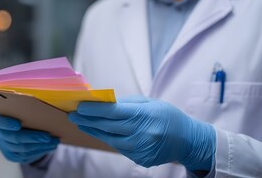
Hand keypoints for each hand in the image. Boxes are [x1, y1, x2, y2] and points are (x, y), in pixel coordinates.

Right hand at [0, 115, 59, 163]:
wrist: (17, 130)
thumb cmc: (22, 115)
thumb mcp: (21, 110)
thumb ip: (26, 109)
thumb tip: (43, 107)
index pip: (0, 122)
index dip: (8, 124)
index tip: (18, 124)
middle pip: (14, 138)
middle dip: (32, 137)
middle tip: (47, 136)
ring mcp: (5, 148)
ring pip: (23, 149)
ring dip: (41, 145)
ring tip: (54, 141)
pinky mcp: (13, 156)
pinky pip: (27, 156)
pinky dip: (41, 150)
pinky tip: (51, 146)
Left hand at [68, 96, 215, 170]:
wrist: (188, 140)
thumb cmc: (168, 117)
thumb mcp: (150, 103)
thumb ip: (126, 103)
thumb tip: (103, 102)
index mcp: (145, 116)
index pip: (113, 113)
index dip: (94, 110)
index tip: (79, 106)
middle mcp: (142, 134)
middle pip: (108, 127)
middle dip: (88, 120)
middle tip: (73, 114)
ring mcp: (141, 149)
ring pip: (110, 140)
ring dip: (94, 130)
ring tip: (82, 123)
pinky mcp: (140, 159)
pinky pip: (119, 148)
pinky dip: (108, 139)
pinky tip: (100, 132)